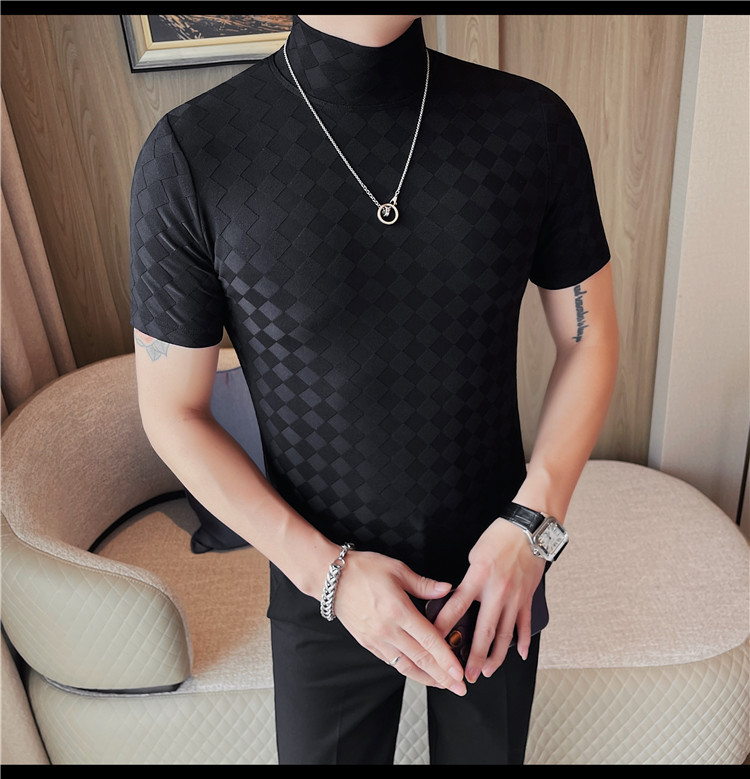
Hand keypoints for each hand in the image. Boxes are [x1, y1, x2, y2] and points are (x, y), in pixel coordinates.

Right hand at [331, 550, 466, 695]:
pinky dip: (407, 669)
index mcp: (398, 610)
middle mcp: (388, 630)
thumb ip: (423, 584)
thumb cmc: (363, 570)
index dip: (446, 659)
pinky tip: (418, 671)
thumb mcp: (397, 569)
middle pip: (421, 659)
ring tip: (442, 685)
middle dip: (442, 676)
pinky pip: (391, 661)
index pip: (428, 640)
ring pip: (406, 666)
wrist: (331, 579)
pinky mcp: (368, 643)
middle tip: (459, 688)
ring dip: (426, 678)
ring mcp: (377, 639)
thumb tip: (447, 589)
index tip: (458, 672)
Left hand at [431, 519, 545, 682]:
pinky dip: (523, 641)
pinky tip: (518, 654)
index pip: (456, 606)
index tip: (434, 640)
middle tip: (465, 674)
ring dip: (496, 656)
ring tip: (486, 670)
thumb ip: (467, 578)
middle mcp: (497, 591)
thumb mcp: (475, 554)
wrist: (530, 529)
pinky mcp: (528, 598)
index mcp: (478, 577)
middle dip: (473, 655)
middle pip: (483, 630)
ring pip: (505, 634)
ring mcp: (515, 598)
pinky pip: (524, 624)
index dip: (444, 625)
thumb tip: (458, 596)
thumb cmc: (500, 536)